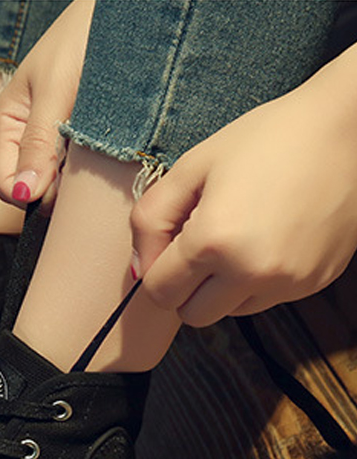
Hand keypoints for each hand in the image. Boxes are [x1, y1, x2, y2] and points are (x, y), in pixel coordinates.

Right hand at [0, 1, 93, 208]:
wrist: (124, 11)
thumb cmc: (84, 35)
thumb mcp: (55, 90)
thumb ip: (38, 142)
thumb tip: (24, 192)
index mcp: (9, 123)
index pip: (6, 184)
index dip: (30, 193)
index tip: (60, 184)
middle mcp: (27, 136)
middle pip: (32, 188)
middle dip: (55, 189)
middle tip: (84, 167)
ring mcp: (54, 139)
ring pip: (57, 183)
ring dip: (76, 181)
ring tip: (97, 154)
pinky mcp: (80, 139)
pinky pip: (79, 170)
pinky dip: (91, 170)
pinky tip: (105, 151)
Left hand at [132, 44, 356, 326]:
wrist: (351, 128)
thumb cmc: (266, 139)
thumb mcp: (192, 167)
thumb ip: (150, 220)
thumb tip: (139, 271)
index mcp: (213, 242)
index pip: (159, 292)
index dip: (157, 270)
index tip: (171, 243)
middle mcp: (250, 272)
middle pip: (191, 315)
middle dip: (185, 289)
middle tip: (199, 248)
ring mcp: (286, 283)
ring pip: (227, 313)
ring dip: (220, 289)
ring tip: (237, 239)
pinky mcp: (312, 284)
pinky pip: (263, 302)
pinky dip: (254, 283)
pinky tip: (266, 241)